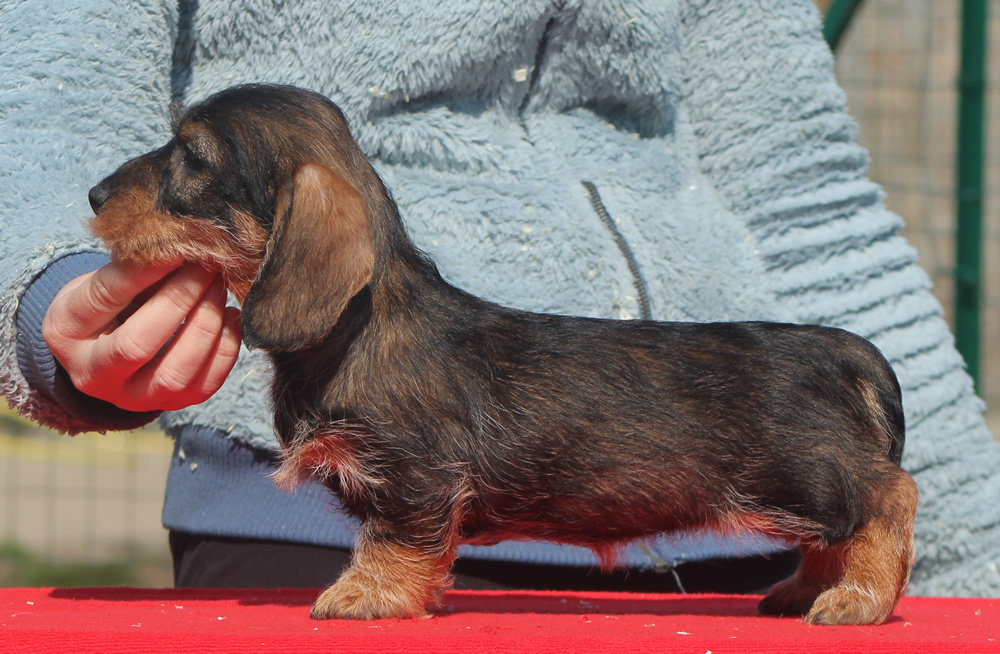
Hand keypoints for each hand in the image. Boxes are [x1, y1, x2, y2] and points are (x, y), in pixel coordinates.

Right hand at [42, 260, 241, 412]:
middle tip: (205, 268)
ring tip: (218, 290)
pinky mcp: (171, 404)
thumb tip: (181, 248)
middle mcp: (94, 377)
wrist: (109, 348)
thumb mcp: (102, 281)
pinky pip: (204, 386)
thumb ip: (133, 270)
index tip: (177, 248)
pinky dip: (226, 349)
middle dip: (179, 300)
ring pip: (174, 375)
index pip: (106, 299)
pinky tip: (230, 316)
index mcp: (67, 334)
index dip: (145, 272)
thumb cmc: (106, 306)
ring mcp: (134, 399)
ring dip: (206, 326)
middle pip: (138, 345)